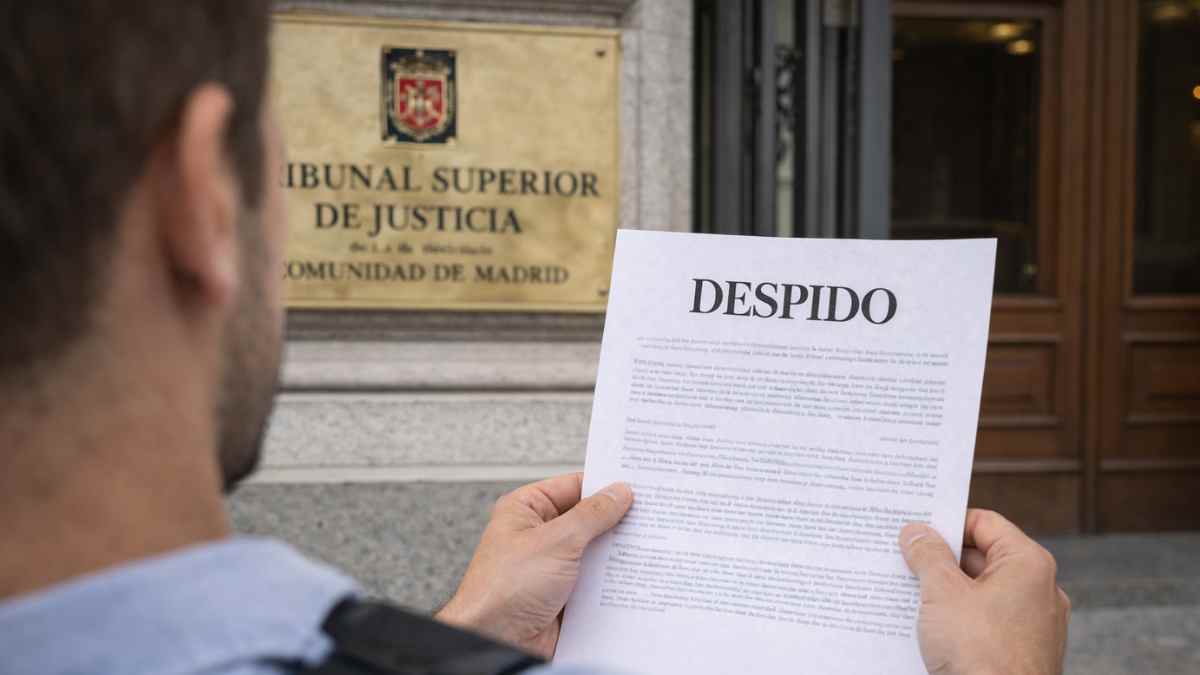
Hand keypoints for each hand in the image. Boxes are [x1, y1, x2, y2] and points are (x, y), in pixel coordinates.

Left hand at [435, 473, 632, 658]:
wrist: (493, 642)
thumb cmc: (503, 589)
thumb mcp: (556, 541)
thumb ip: (592, 515)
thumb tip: (617, 494)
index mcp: (526, 510)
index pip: (573, 486)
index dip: (603, 485)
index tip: (636, 485)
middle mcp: (538, 535)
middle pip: (587, 519)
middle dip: (615, 521)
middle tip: (648, 517)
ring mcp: (551, 566)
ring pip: (594, 552)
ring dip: (616, 553)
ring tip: (647, 546)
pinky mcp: (563, 595)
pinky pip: (594, 581)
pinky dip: (612, 581)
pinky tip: (633, 578)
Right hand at [899, 509, 1069, 674]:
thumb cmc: (982, 654)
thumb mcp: (942, 593)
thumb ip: (927, 555)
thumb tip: (916, 533)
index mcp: (1028, 564)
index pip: (984, 523)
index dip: (947, 523)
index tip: (916, 530)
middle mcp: (1039, 590)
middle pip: (982, 557)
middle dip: (941, 560)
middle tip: (905, 562)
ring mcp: (1033, 623)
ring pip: (981, 592)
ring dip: (946, 591)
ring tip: (912, 596)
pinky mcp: (1022, 650)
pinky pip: (986, 621)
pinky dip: (960, 619)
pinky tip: (931, 627)